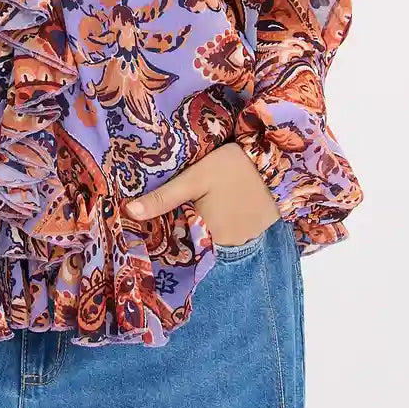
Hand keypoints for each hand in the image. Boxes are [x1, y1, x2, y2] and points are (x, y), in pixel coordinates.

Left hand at [121, 143, 281, 245]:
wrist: (280, 162)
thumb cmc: (233, 167)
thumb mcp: (194, 178)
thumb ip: (163, 197)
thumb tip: (128, 212)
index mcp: (206, 235)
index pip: (176, 246)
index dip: (162, 236)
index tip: (148, 227)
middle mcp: (225, 245)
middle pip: (194, 242)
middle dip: (181, 230)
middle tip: (168, 211)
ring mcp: (243, 240)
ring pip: (211, 237)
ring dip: (201, 226)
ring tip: (191, 207)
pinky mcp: (254, 231)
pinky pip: (228, 232)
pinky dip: (219, 222)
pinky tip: (216, 206)